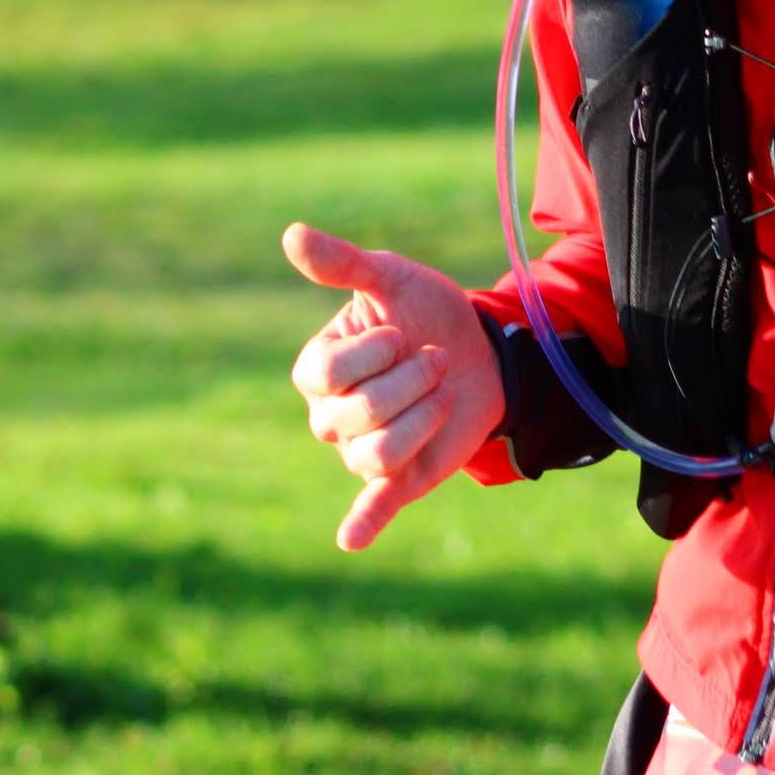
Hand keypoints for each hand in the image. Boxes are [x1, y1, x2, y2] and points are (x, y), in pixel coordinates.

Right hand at [283, 223, 504, 551]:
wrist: (483, 350)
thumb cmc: (425, 311)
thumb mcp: (389, 279)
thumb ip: (342, 265)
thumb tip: (291, 234)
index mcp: (317, 369)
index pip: (327, 375)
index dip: (373, 353)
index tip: (402, 332)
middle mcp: (330, 415)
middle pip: (357, 415)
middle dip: (411, 381)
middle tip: (437, 359)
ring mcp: (362, 450)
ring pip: (380, 452)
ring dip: (424, 418)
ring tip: (445, 391)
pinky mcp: (400, 477)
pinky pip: (374, 505)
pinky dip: (363, 522)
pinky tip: (351, 540)